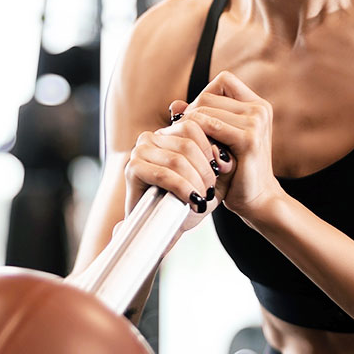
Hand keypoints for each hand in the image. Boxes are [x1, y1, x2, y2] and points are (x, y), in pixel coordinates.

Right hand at [123, 103, 234, 226]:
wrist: (166, 227)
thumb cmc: (188, 200)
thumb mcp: (212, 177)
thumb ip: (220, 161)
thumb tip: (220, 153)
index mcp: (168, 133)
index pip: (194, 127)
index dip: (210, 150)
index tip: (219, 173)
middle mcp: (151, 137)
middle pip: (187, 144)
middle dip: (205, 171)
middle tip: (209, 191)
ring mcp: (139, 152)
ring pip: (177, 160)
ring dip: (195, 182)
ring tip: (201, 199)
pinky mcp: (133, 169)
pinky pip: (164, 175)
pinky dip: (182, 189)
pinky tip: (192, 202)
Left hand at [179, 71, 280, 219]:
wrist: (257, 200)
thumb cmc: (235, 172)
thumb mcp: (217, 142)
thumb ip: (199, 120)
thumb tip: (174, 104)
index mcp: (257, 105)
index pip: (223, 81)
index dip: (203, 97)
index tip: (195, 121)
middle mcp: (259, 109)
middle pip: (208, 96)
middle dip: (191, 115)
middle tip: (183, 138)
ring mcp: (256, 122)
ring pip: (205, 111)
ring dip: (190, 129)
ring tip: (186, 147)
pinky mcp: (249, 139)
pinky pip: (209, 126)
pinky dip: (197, 139)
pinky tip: (196, 155)